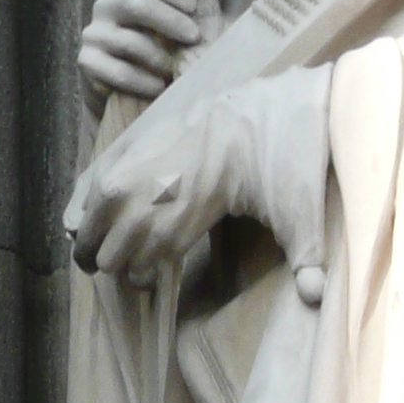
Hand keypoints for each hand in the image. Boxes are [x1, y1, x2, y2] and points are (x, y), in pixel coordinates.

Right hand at [67, 69, 330, 296]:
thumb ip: (307, 259)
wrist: (270, 101)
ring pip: (91, 214)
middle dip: (111, 263)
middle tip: (124, 269)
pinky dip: (86, 201)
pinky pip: (94, 179)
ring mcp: (138, 166)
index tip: (149, 282)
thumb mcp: (300, 212)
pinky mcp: (137, 143)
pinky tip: (83, 217)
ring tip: (95, 251)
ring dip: (92, 236)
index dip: (138, 280)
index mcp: (183, 217)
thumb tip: (320, 300)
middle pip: (105, 247)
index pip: (134, 267)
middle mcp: (150, 194)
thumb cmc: (284, 158)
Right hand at [79, 0, 209, 114]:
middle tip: (195, 38)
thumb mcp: (175, 31)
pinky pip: (118, 71)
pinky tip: (158, 88)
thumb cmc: (161, 55)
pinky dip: (143, 82)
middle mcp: (105, 7)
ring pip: (131, 42)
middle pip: (137, 5)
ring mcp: (93, 34)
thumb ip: (193, 15)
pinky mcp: (87, 62)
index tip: (191, 5)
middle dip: (172, 22)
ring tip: (174, 71)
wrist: (124, 94)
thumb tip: (246, 13)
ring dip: (160, 58)